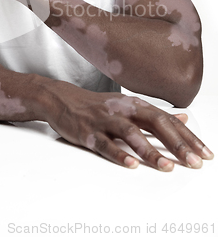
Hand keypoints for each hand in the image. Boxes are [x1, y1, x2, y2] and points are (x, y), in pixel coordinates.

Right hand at [45, 85, 213, 170]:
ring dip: (150, 150)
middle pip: (155, 124)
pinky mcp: (88, 132)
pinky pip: (105, 144)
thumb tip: (182, 117)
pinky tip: (131, 165)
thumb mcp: (127, 105)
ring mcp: (105, 120)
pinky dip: (118, 154)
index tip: (205, 153)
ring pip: (130, 134)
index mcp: (135, 104)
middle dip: (176, 144)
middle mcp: (123, 109)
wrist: (62, 99)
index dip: (187, 136)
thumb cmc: (97, 105)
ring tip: (166, 166)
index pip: (167, 120)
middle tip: (194, 162)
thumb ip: (155, 114)